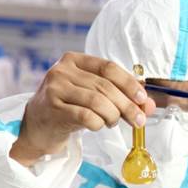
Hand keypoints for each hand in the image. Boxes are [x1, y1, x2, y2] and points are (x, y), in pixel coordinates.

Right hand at [10, 52, 155, 166]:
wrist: (37, 127)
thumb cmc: (69, 108)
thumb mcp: (94, 97)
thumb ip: (120, 97)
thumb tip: (150, 106)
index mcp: (74, 60)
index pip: (109, 68)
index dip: (130, 84)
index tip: (143, 99)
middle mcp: (62, 70)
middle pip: (105, 86)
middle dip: (127, 105)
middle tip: (138, 120)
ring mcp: (55, 89)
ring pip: (98, 102)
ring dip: (113, 116)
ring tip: (112, 123)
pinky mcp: (52, 109)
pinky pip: (86, 117)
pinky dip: (99, 124)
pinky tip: (98, 126)